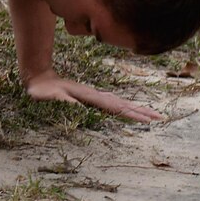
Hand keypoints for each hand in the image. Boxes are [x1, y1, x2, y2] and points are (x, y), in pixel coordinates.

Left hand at [23, 73, 164, 122]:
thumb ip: (62, 100)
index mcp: (90, 97)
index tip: (147, 120)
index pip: (115, 107)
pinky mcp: (91, 98)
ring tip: (153, 115)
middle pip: (124, 104)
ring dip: (137, 109)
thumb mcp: (50, 96)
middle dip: (142, 111)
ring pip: (121, 103)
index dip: (131, 114)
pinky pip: (114, 104)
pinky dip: (126, 107)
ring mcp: (95, 96)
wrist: (39, 79)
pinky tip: (130, 110)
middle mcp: (96, 96)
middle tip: (161, 118)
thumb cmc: (43, 92)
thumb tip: (77, 106)